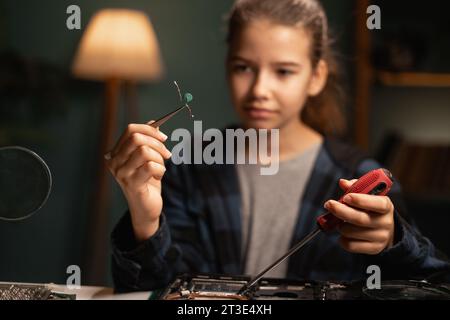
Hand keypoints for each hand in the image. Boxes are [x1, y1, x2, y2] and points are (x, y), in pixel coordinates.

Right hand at [106, 122, 171, 241]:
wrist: (147, 208)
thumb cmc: (147, 181)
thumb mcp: (148, 158)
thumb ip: (148, 141)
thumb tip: (154, 122)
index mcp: (116, 152)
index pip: (131, 130)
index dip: (150, 130)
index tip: (163, 137)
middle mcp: (114, 162)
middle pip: (136, 138)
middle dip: (157, 143)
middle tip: (167, 154)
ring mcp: (121, 173)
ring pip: (144, 151)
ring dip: (159, 159)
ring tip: (160, 168)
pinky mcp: (132, 184)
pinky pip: (151, 167)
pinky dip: (161, 170)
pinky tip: (158, 177)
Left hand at [324, 178, 394, 254]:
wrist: (383, 230)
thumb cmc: (370, 209)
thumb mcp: (367, 195)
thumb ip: (356, 187)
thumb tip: (343, 183)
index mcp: (386, 206)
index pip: (377, 204)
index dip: (361, 200)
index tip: (346, 197)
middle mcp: (385, 222)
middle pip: (360, 219)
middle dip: (341, 211)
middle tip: (329, 204)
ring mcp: (380, 237)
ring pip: (351, 232)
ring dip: (340, 225)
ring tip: (339, 221)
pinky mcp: (374, 249)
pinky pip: (350, 245)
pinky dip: (342, 239)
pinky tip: (344, 234)